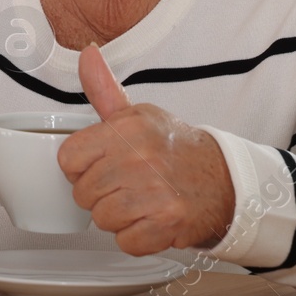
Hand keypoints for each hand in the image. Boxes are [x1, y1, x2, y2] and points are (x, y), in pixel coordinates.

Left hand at [57, 45, 234, 255]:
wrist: (226, 180)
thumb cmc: (176, 148)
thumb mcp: (139, 114)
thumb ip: (104, 88)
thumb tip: (86, 53)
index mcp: (127, 128)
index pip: (68, 159)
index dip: (80, 167)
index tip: (101, 165)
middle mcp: (139, 157)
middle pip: (83, 194)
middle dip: (100, 195)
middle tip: (127, 185)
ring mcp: (154, 191)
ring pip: (101, 219)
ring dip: (119, 218)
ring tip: (140, 202)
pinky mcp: (168, 223)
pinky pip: (126, 242)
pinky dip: (137, 238)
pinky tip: (152, 220)